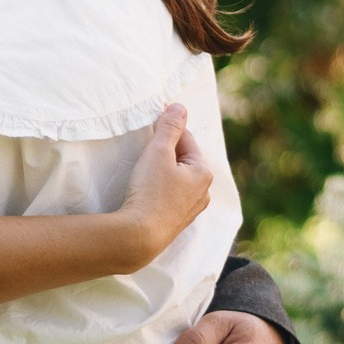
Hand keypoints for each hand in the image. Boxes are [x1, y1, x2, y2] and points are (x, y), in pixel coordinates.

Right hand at [115, 104, 212, 266]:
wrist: (139, 236)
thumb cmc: (150, 192)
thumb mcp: (158, 152)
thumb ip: (169, 127)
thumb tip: (179, 107)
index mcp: (203, 172)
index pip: (185, 139)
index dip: (166, 131)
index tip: (148, 129)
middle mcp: (203, 192)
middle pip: (183, 160)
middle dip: (165, 153)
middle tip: (143, 154)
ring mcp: (191, 210)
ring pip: (177, 180)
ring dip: (162, 173)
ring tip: (143, 175)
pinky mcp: (176, 223)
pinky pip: (170, 197)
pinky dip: (160, 191)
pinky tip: (146, 194)